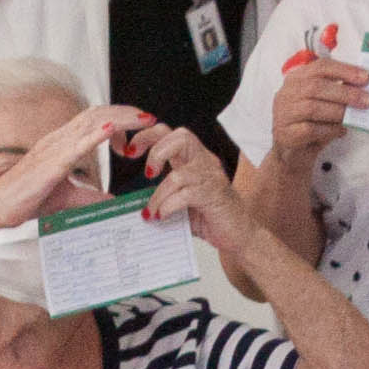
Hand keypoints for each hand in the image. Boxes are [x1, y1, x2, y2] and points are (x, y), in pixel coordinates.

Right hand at [0, 102, 147, 231]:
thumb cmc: (23, 200)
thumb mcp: (67, 198)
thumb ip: (89, 196)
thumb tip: (111, 202)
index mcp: (60, 144)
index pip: (94, 120)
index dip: (119, 119)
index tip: (139, 128)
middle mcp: (58, 139)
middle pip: (98, 114)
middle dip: (127, 113)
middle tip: (150, 119)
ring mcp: (54, 148)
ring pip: (92, 123)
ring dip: (121, 118)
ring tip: (144, 119)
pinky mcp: (51, 163)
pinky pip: (77, 144)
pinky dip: (96, 134)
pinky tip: (112, 129)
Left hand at [116, 114, 248, 253]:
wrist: (238, 235)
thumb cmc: (209, 217)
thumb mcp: (179, 200)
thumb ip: (161, 193)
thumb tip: (130, 200)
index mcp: (193, 159)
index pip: (170, 133)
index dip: (147, 136)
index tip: (130, 152)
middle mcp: (204, 163)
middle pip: (181, 137)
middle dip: (156, 152)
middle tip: (148, 174)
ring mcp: (211, 178)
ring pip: (179, 174)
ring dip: (158, 195)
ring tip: (151, 211)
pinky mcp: (214, 195)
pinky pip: (186, 195)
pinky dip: (168, 206)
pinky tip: (162, 216)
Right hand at [270, 35, 368, 158]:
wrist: (293, 153)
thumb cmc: (311, 123)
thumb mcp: (324, 103)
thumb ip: (338, 92)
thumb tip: (364, 89)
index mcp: (297, 79)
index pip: (320, 67)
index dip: (344, 71)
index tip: (365, 78)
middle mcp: (287, 93)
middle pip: (316, 86)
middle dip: (345, 93)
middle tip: (366, 100)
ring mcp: (283, 113)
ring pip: (312, 107)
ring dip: (338, 112)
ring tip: (354, 117)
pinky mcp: (285, 133)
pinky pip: (310, 129)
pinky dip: (330, 130)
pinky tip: (341, 131)